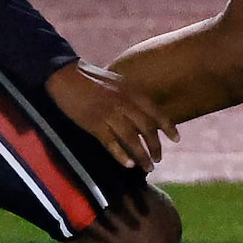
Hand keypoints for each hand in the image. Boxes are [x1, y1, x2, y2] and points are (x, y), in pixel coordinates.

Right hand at [47, 61, 177, 171]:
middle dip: (155, 146)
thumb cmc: (91, 78)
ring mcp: (109, 114)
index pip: (155, 112)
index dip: (168, 126)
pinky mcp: (94, 124)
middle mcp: (124, 103)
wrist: (65, 75)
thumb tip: (144, 112)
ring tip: (149, 167)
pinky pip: (111, 143)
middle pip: (146, 128)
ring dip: (142, 155)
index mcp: (131, 91)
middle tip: (158, 159)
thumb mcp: (117, 82)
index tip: (176, 139)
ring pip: (132, 139)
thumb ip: (131, 96)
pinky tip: (129, 165)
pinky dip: (121, 155)